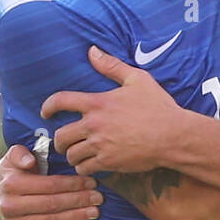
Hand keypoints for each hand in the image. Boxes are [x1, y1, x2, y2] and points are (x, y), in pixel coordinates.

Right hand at [0, 144, 102, 219]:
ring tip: (95, 211)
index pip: (49, 185)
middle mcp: (11, 206)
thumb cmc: (13, 171)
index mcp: (11, 184)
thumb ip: (20, 154)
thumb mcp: (13, 156)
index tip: (91, 182)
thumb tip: (30, 161)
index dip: (72, 184)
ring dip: (76, 216)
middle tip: (98, 198)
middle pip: (52, 204)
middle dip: (79, 200)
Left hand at [41, 47, 185, 173]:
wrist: (174, 136)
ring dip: (72, 155)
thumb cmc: (158, 107)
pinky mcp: (109, 162)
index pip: (61, 101)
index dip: (48, 106)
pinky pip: (85, 168)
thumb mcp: (137, 79)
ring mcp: (100, 145)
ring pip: (71, 155)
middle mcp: (94, 125)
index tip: (46, 112)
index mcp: (97, 103)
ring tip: (78, 154)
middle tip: (65, 141)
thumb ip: (112, 66)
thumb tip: (92, 51)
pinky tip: (90, 165)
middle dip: (59, 140)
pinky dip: (84, 168)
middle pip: (61, 135)